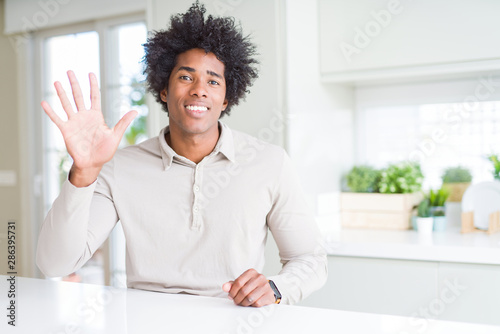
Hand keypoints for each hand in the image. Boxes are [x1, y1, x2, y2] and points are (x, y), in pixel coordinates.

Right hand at [41, 70, 136, 185]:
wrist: (92, 164)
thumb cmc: (104, 151)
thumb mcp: (115, 135)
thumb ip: (123, 123)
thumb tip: (136, 111)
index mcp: (96, 116)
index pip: (94, 97)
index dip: (93, 85)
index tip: (90, 73)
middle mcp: (84, 116)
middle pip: (78, 96)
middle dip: (74, 84)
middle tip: (70, 71)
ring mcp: (74, 122)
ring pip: (67, 104)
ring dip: (61, 93)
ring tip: (57, 82)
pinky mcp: (66, 130)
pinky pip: (57, 119)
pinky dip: (51, 111)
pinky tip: (44, 103)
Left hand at [222, 269, 275, 306]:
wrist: (266, 290)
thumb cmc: (251, 286)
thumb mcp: (241, 283)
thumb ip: (232, 285)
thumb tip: (224, 287)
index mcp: (251, 272)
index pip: (238, 282)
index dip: (232, 291)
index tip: (231, 296)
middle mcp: (259, 277)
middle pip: (243, 291)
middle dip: (237, 299)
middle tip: (236, 301)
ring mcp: (265, 286)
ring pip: (250, 298)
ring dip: (243, 303)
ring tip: (242, 303)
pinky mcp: (269, 295)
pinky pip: (257, 303)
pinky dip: (251, 305)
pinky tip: (250, 303)